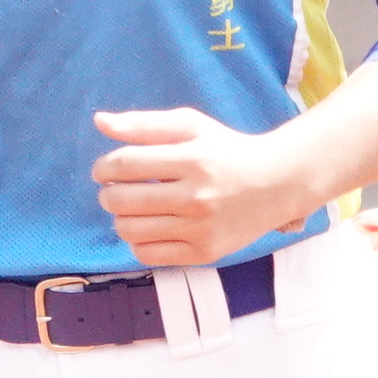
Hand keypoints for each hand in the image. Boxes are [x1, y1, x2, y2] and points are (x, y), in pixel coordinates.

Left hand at [90, 108, 317, 266]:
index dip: (103, 167)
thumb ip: (144, 123)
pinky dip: (139, 241)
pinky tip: (150, 227)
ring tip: (134, 209)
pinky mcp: (205, 252)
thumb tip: (100, 122)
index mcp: (193, 159)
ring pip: (130, 230)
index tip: (104, 170)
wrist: (278, 183)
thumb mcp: (192, 126)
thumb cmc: (228, 150)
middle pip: (121, 201)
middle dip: (109, 194)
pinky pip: (148, 254)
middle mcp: (197, 197)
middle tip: (119, 190)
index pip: (125, 165)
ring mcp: (201, 228)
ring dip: (121, 218)